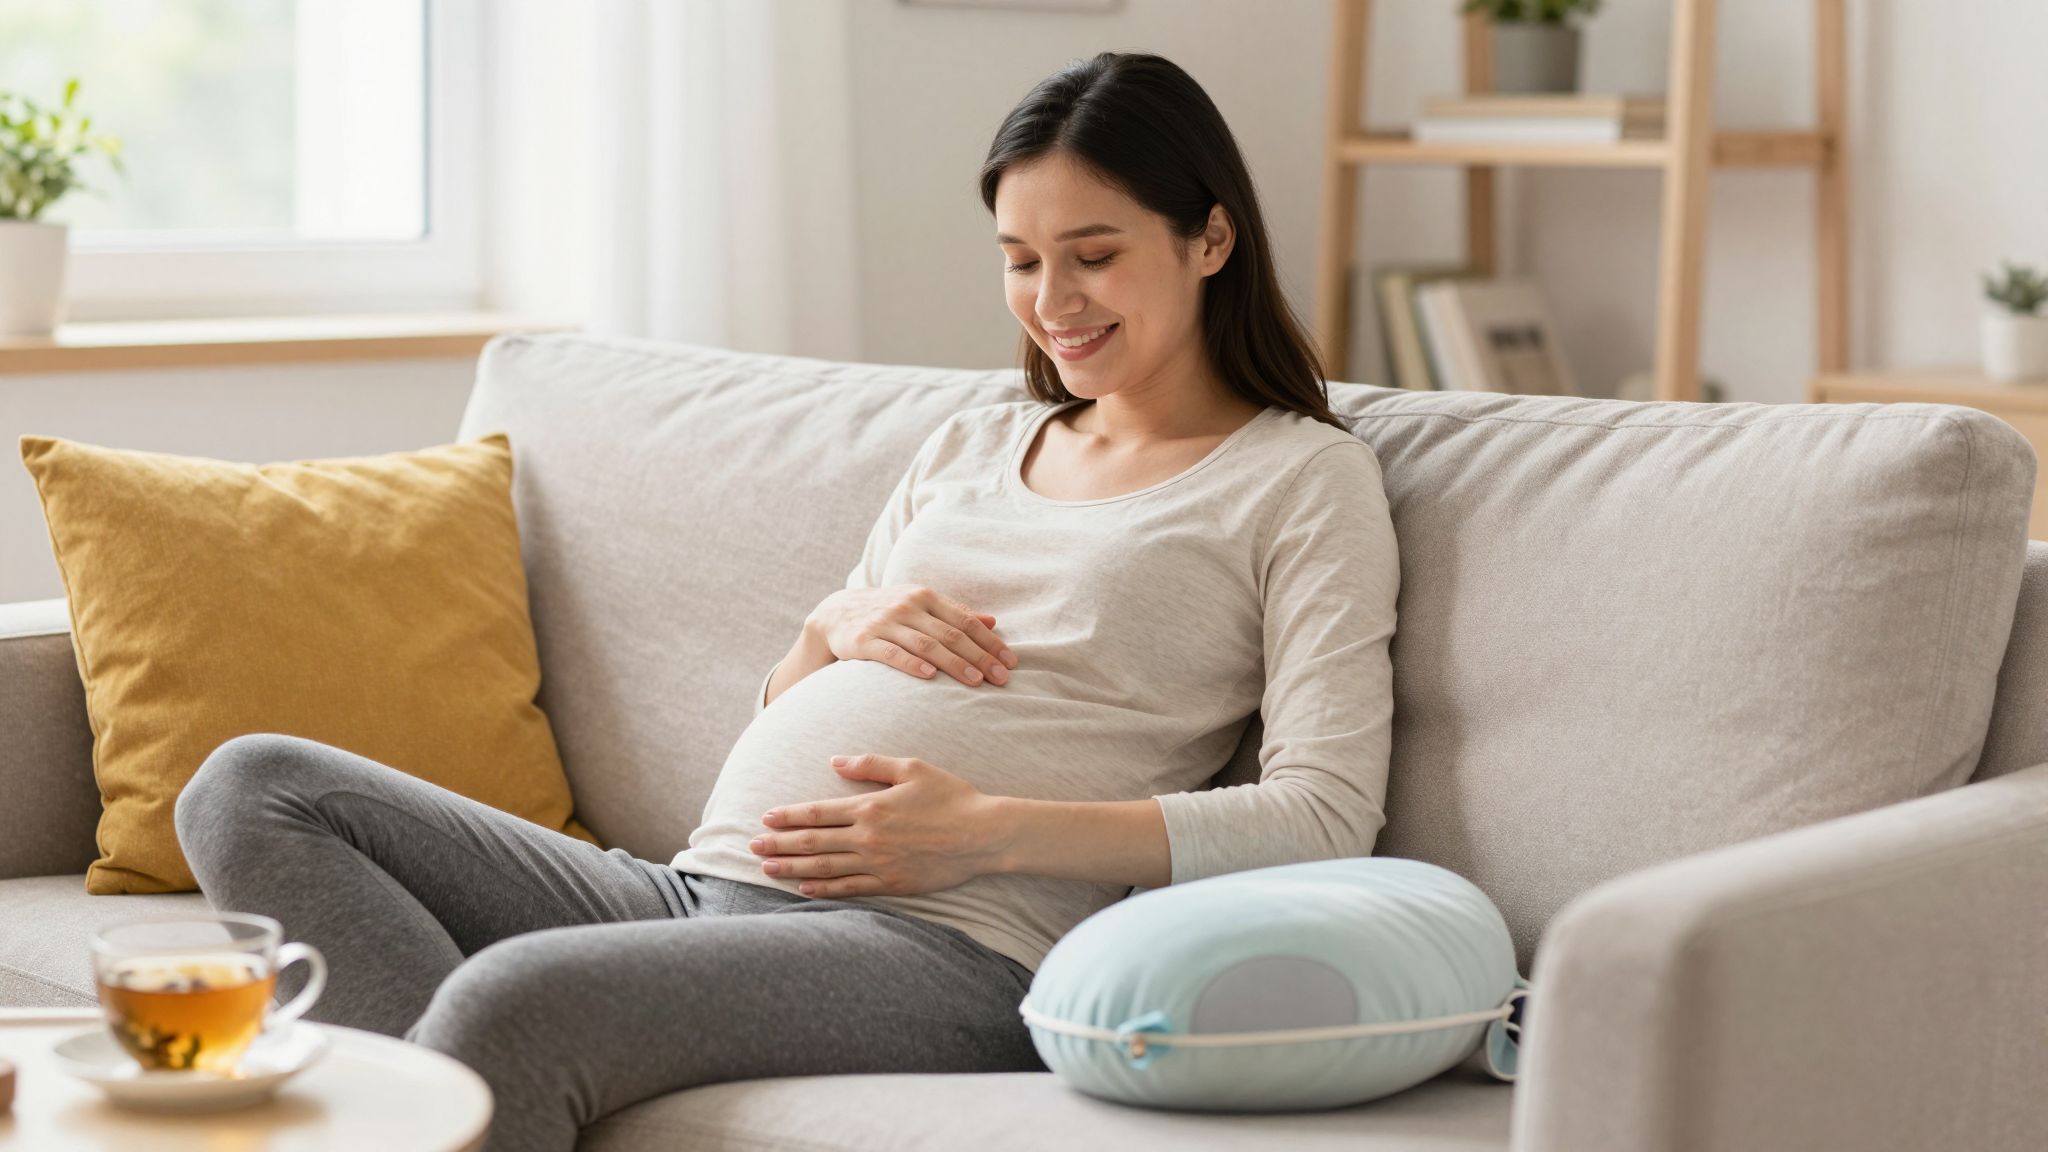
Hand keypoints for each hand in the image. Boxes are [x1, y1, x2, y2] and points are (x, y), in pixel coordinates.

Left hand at [747, 754, 1006, 896]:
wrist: (983, 835)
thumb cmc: (951, 796)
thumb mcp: (912, 768)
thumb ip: (870, 765)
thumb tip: (835, 763)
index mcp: (870, 807)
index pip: (818, 813)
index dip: (788, 816)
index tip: (766, 818)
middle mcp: (868, 838)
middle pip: (813, 842)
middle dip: (779, 844)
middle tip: (751, 846)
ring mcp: (878, 864)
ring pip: (825, 867)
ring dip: (792, 868)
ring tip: (767, 869)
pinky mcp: (892, 884)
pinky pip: (849, 889)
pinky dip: (824, 889)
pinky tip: (804, 888)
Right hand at [807, 585, 1017, 688]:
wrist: (835, 613)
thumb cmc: (888, 612)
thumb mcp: (920, 606)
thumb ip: (954, 613)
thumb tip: (993, 621)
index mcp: (926, 597)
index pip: (965, 621)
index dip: (990, 642)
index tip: (1010, 662)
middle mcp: (908, 606)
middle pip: (951, 634)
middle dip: (980, 657)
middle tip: (1001, 678)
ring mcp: (885, 622)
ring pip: (926, 644)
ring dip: (954, 663)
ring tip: (975, 681)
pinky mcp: (863, 639)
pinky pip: (891, 653)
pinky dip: (911, 663)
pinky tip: (929, 676)